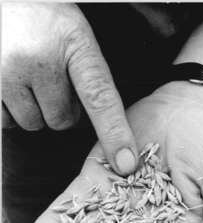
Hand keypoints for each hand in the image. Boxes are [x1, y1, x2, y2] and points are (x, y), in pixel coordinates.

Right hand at [2, 3, 136, 174]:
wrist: (4, 0)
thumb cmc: (44, 20)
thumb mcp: (75, 35)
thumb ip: (89, 76)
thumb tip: (98, 127)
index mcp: (73, 43)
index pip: (100, 97)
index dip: (115, 133)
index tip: (126, 163)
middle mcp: (38, 58)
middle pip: (61, 121)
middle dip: (60, 109)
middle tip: (52, 80)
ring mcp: (6, 72)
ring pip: (33, 124)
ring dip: (35, 110)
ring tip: (29, 77)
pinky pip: (6, 122)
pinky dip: (11, 111)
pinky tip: (10, 83)